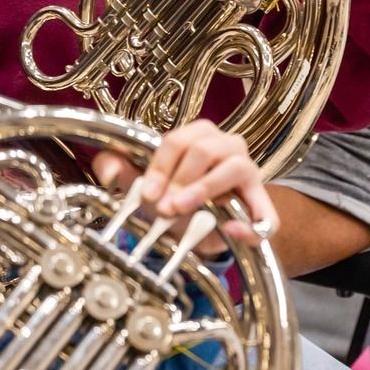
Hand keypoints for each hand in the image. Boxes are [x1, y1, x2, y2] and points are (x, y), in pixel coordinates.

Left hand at [93, 118, 276, 250]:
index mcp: (199, 136)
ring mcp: (248, 171)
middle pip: (205, 149)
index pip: (178, 140)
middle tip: (163, 207)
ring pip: (234, 166)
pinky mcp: (262, 202)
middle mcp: (227, 146)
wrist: (208, 229)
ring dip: (206, 189)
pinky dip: (249, 223)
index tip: (146, 193)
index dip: (160, 166)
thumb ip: (123, 173)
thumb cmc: (178, 201)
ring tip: (183, 209)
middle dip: (180, 180)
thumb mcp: (150, 189)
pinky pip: (264, 211)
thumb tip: (105, 163)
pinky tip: (231, 232)